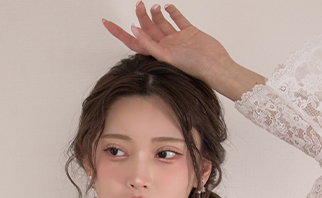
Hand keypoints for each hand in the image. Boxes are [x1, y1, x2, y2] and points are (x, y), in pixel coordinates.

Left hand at [102, 3, 234, 88]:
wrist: (215, 66)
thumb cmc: (194, 67)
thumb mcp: (168, 56)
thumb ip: (150, 44)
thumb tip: (134, 30)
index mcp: (158, 54)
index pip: (134, 41)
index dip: (119, 33)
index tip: (106, 23)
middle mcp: (166, 46)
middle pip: (147, 28)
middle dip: (141, 16)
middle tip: (139, 4)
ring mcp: (177, 39)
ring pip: (161, 22)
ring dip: (156, 13)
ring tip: (154, 7)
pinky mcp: (189, 32)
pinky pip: (177, 19)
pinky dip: (172, 12)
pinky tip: (167, 7)